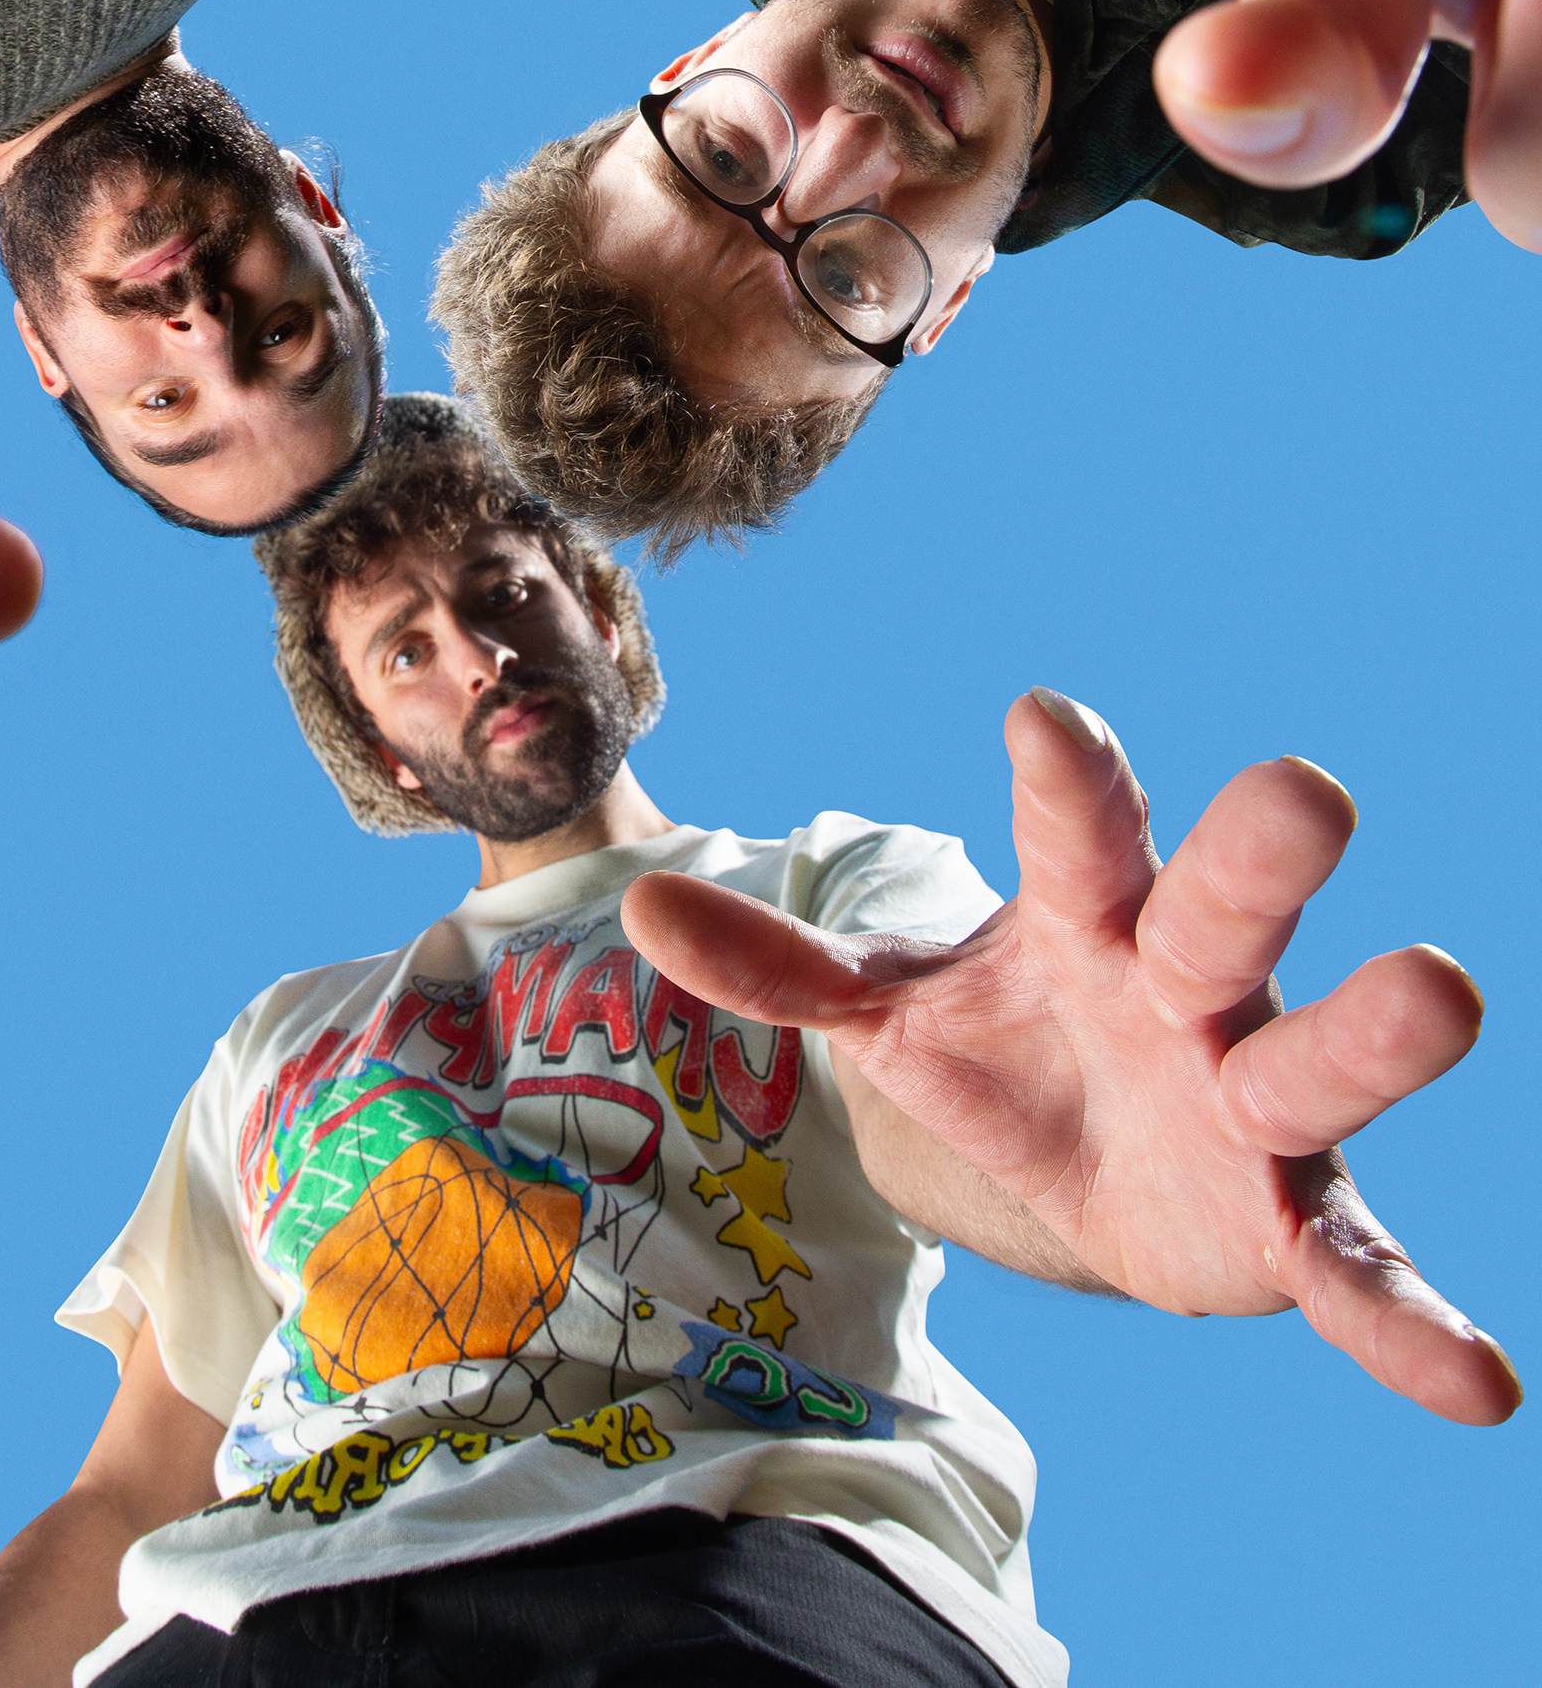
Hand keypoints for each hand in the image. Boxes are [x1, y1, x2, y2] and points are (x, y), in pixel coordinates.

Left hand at [621, 687, 1521, 1426]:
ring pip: (1318, 1058)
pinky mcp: (1293, 1223)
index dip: (1064, 782)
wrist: (1089, 1163)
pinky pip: (1358, 1268)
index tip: (1037, 718)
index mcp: (1089, 919)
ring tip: (1445, 987)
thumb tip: (642, 906)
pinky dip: (1409, 1318)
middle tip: (1301, 788)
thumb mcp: (891, 1014)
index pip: (1078, 836)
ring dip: (1376, 1033)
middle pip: (1223, 911)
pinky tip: (1477, 1381)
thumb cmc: (1001, 1049)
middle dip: (1256, 857)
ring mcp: (1253, 1100)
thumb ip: (784, 969)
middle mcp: (1188, 987)